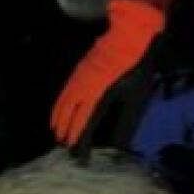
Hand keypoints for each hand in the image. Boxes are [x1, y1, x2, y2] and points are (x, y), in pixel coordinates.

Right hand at [51, 0, 164, 147]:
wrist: (129, 34)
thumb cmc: (136, 67)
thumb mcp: (136, 97)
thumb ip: (125, 122)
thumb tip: (119, 146)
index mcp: (99, 96)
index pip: (86, 125)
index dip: (81, 143)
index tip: (80, 159)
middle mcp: (85, 89)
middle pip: (70, 115)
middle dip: (67, 133)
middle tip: (65, 149)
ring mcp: (80, 78)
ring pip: (64, 103)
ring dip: (60, 120)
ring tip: (57, 134)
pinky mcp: (79, 70)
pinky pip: (65, 92)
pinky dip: (60, 104)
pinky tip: (60, 110)